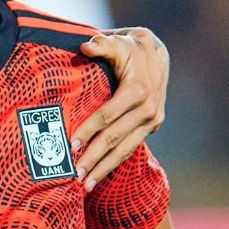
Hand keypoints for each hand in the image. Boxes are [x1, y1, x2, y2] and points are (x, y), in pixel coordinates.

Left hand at [72, 27, 168, 191]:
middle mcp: (148, 109)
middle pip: (115, 138)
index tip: (72, 144)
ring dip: (104, 168)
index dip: (89, 129)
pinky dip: (114, 163)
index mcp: (138, 90)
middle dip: (95, 158)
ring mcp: (152, 121)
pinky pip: (130, 148)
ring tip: (85, 186)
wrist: (156, 54)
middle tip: (75, 176)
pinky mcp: (151, 127)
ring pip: (125, 149)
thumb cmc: (128, 47)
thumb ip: (102, 44)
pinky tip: (99, 176)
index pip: (108, 114)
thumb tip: (86, 46)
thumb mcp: (117, 42)